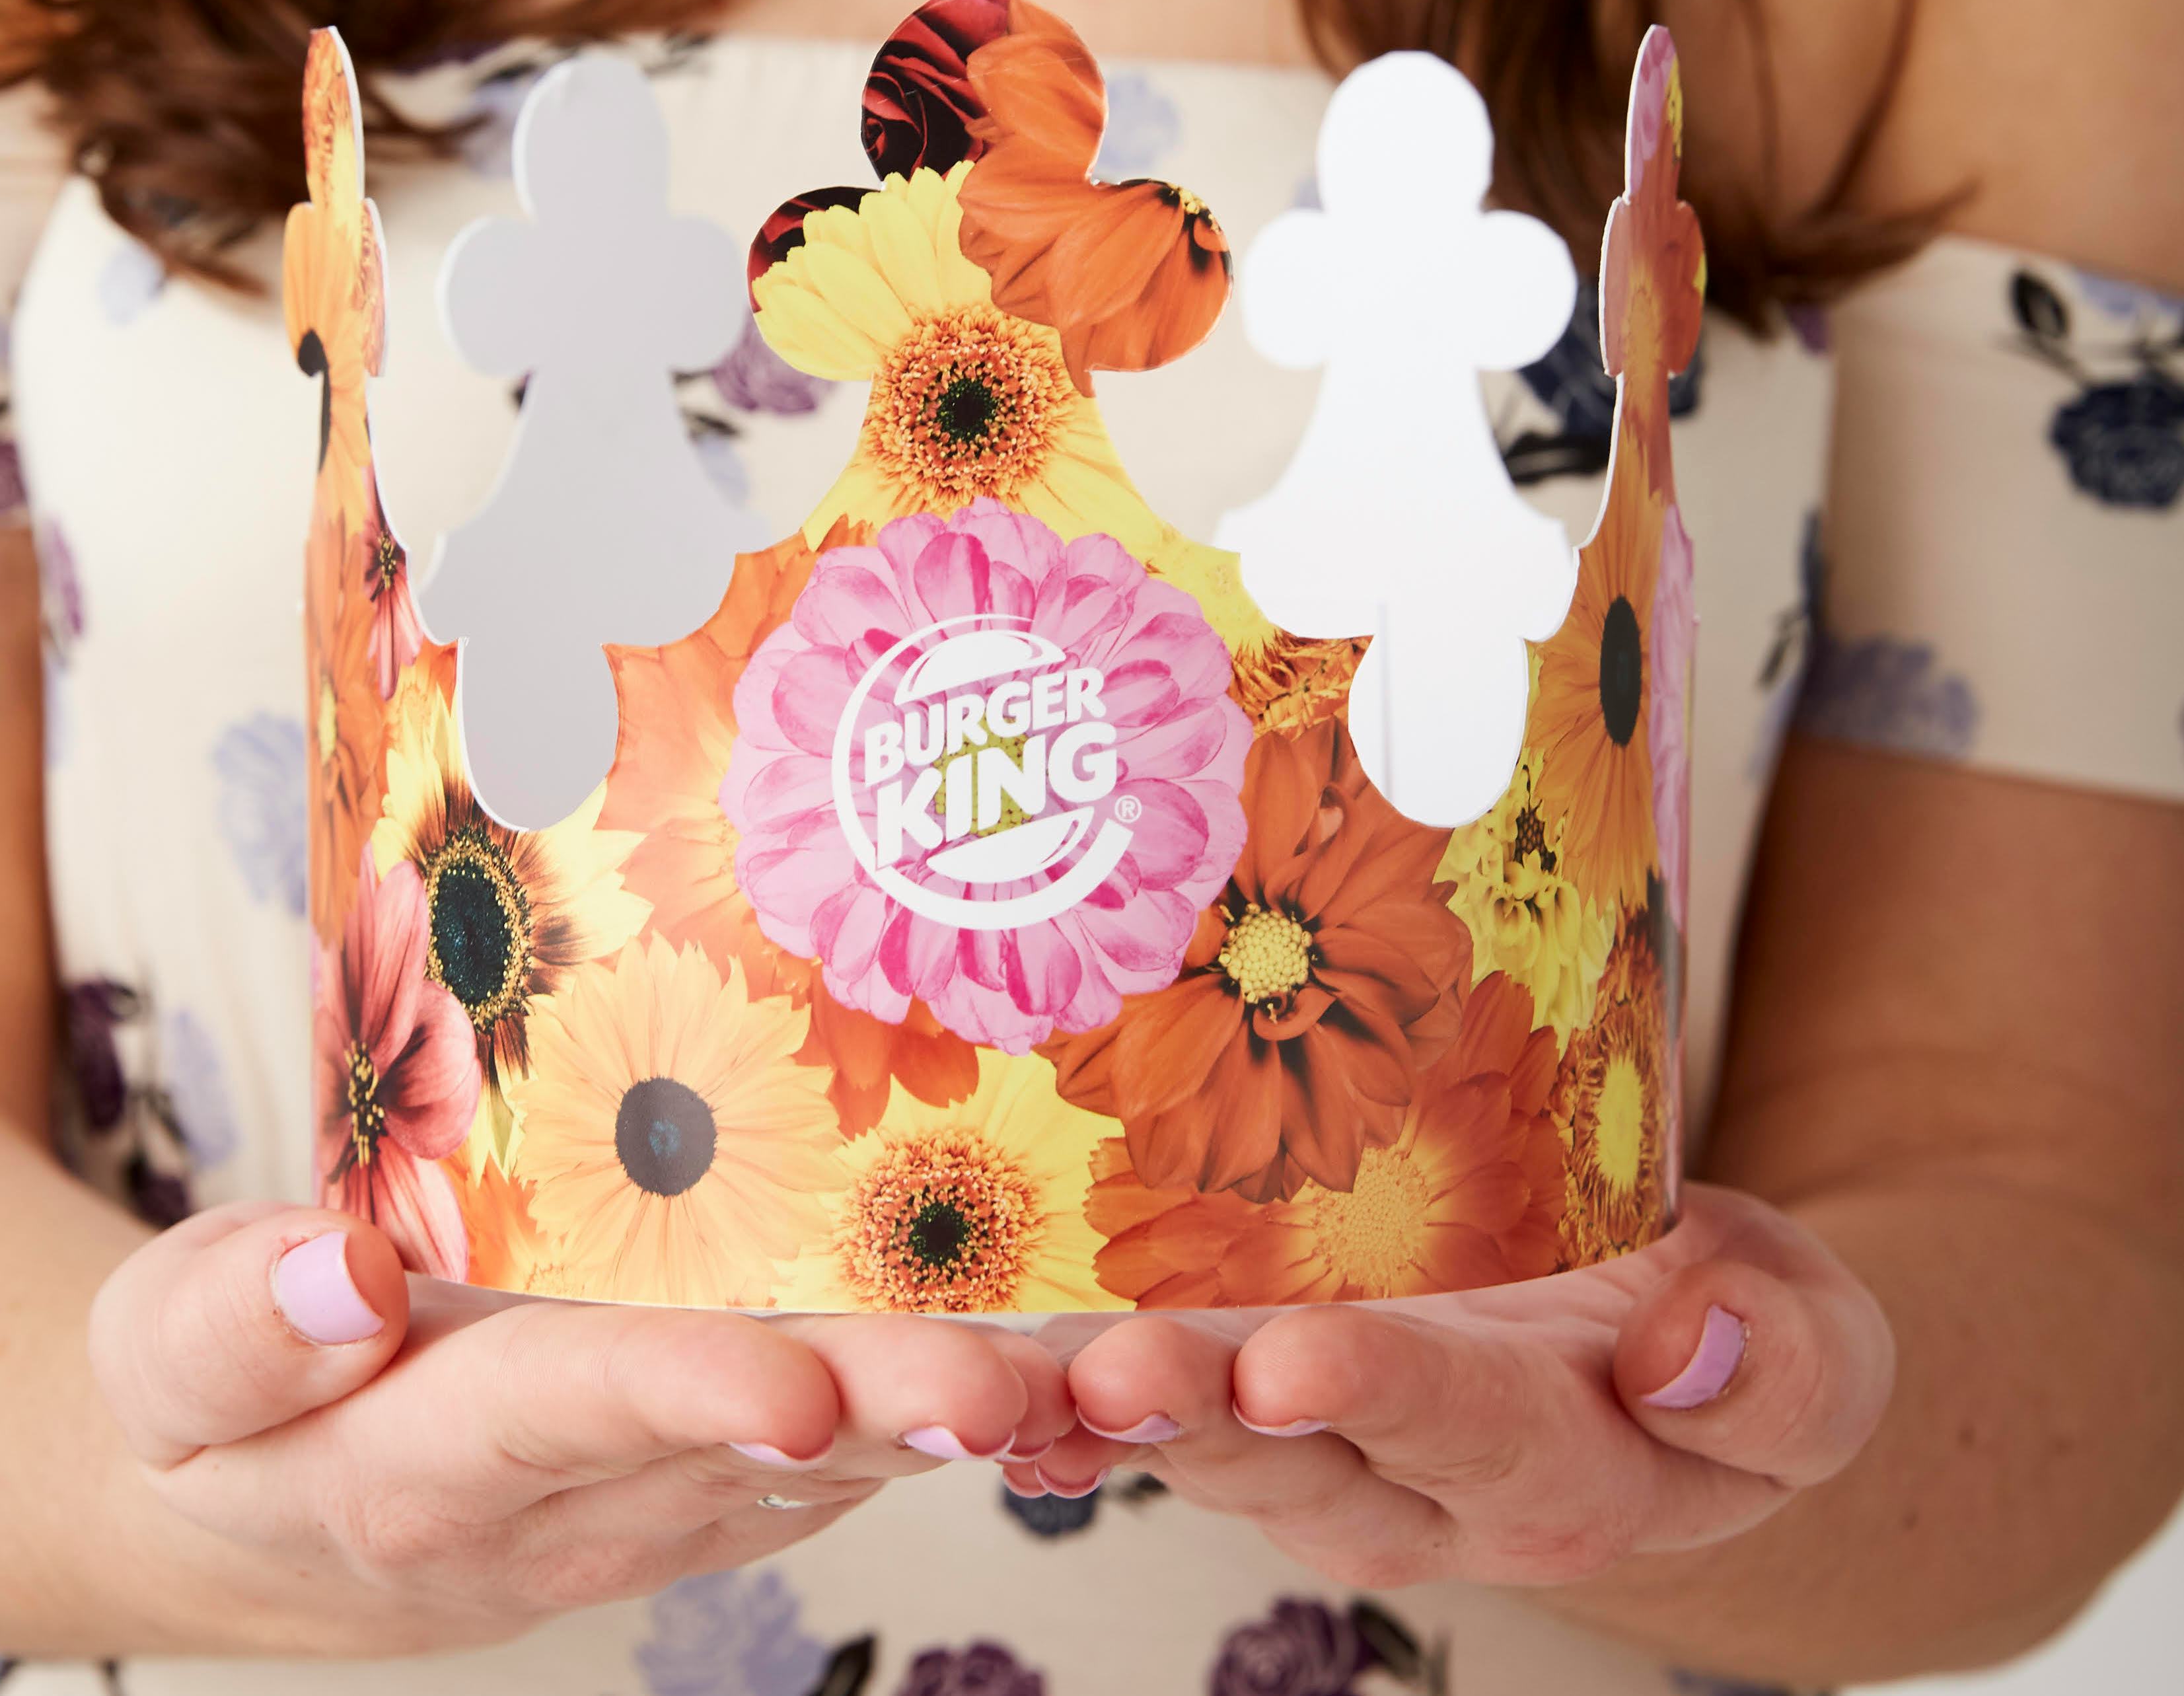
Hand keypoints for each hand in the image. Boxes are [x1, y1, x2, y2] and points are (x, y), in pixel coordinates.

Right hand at [89, 1202, 1071, 1654]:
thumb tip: (331, 1271)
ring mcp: (666, 1494)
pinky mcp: (721, 1469)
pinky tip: (1077, 1361)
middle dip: (885, 1410)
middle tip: (1013, 1386)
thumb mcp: (161, 1359)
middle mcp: (578, 1496)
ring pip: (835, 1449)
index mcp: (430, 1461)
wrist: (281, 1510)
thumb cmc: (219, 1407)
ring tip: (1105, 1365)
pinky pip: (851, 1443)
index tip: (794, 1390)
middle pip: (747, 1440)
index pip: (567, 1413)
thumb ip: (229, 1324)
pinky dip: (963, 1406)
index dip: (683, 1396)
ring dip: (968, 1413)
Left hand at [1013, 1185, 1891, 1587]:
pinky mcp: (1249, 1380)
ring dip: (1099, 1404)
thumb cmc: (1730, 1329)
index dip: (1381, 1397)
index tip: (1295, 1361)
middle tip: (1104, 1374)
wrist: (1657, 1342)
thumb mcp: (1818, 1347)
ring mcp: (1316, 1438)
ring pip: (1196, 1430)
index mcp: (1554, 1466)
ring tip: (1015, 1369)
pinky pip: (1149, 1391)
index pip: (1462, 1431)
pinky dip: (1064, 1383)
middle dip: (1192, 1414)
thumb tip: (1690, 1346)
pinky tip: (989, 1354)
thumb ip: (1783, 1369)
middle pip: (1289, 1452)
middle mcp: (1410, 1478)